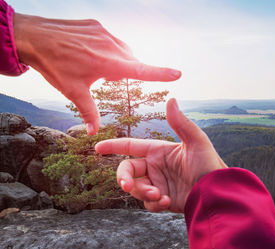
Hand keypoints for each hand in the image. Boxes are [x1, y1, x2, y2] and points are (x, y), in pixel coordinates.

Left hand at [13, 13, 180, 134]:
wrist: (33, 37)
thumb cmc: (53, 65)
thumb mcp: (73, 91)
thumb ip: (89, 112)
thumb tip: (93, 132)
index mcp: (108, 64)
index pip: (141, 70)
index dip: (160, 73)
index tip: (177, 73)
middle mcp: (110, 46)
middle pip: (131, 62)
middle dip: (125, 72)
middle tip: (104, 78)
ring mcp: (104, 33)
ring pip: (122, 50)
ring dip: (117, 60)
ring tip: (94, 64)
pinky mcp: (96, 25)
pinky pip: (111, 39)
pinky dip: (108, 49)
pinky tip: (89, 52)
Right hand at [95, 98, 226, 212]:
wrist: (217, 193)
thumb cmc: (209, 164)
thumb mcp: (196, 141)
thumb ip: (181, 122)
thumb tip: (171, 99)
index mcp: (158, 151)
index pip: (130, 147)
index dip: (113, 146)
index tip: (97, 147)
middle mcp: (155, 167)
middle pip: (127, 171)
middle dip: (124, 178)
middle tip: (127, 185)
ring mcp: (158, 183)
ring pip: (136, 189)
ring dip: (143, 192)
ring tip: (160, 195)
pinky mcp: (162, 200)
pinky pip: (147, 203)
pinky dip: (154, 203)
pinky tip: (168, 201)